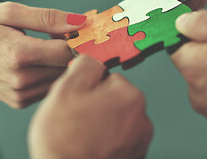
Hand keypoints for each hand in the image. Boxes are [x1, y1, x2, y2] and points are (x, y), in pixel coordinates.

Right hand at [0, 2, 85, 107]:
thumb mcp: (9, 12)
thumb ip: (47, 18)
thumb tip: (79, 22)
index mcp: (18, 55)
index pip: (66, 52)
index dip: (77, 40)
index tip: (78, 31)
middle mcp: (21, 80)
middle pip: (66, 67)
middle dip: (71, 51)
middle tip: (61, 36)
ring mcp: (20, 94)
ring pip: (60, 79)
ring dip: (61, 63)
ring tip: (46, 48)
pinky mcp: (19, 101)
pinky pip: (49, 88)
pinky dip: (50, 74)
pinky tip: (38, 62)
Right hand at [28, 56, 152, 158]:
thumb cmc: (64, 139)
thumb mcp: (67, 88)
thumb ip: (85, 64)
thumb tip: (93, 58)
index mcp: (130, 96)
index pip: (108, 77)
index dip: (87, 87)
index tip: (77, 101)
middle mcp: (142, 118)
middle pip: (113, 98)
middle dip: (95, 104)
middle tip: (76, 120)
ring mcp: (139, 140)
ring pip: (114, 119)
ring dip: (100, 123)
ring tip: (81, 136)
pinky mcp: (133, 157)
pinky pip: (117, 138)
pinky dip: (105, 141)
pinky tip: (89, 147)